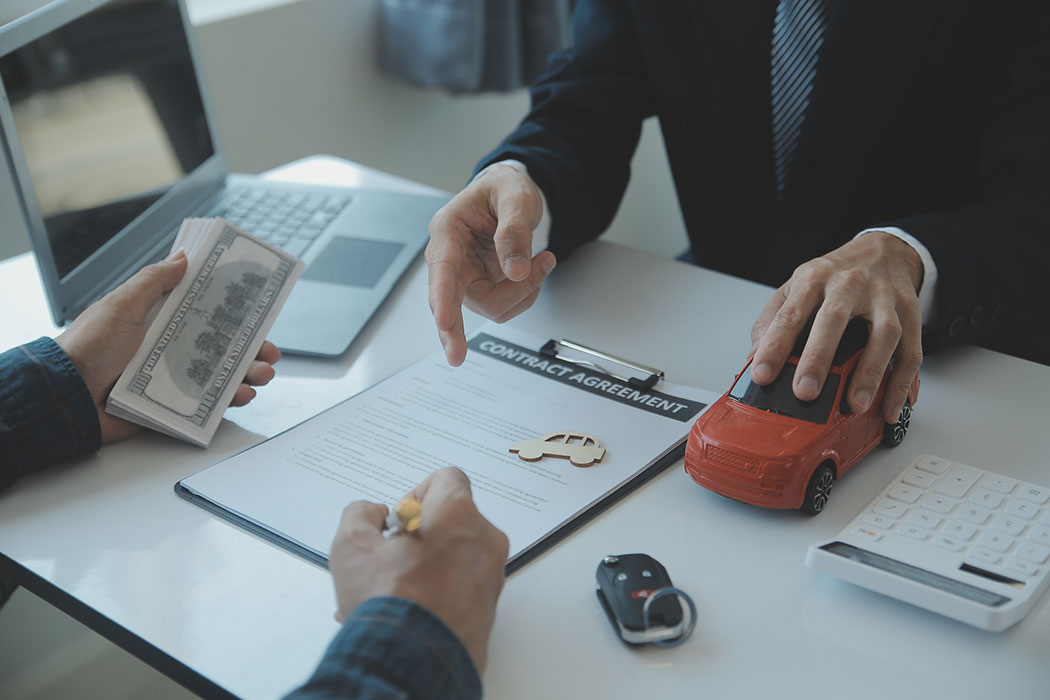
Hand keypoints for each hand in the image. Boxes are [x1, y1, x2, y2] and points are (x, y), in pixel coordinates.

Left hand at [55, 250, 280, 442]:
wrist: (64, 397)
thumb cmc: (87, 348)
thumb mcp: (120, 305)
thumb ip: (153, 281)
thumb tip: (183, 256)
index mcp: (161, 322)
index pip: (206, 313)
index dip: (235, 313)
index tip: (259, 310)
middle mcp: (170, 350)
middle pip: (222, 347)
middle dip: (252, 349)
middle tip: (270, 351)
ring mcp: (172, 380)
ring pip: (221, 377)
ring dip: (248, 375)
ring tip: (262, 375)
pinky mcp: (170, 408)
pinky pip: (206, 406)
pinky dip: (228, 401)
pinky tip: (241, 396)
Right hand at [329, 467, 508, 673]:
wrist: (413, 662)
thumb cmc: (389, 603)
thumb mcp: (352, 546)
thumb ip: (360, 515)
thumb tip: (372, 514)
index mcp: (458, 514)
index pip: (447, 478)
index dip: (417, 493)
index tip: (400, 519)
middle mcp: (484, 540)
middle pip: (453, 519)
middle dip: (421, 533)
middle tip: (392, 556)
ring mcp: (491, 576)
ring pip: (458, 555)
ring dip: (427, 564)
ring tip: (390, 590)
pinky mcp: (489, 608)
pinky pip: (463, 586)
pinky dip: (439, 590)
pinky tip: (406, 609)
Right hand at [426, 164, 557, 365]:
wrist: (510, 194)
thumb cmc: (504, 189)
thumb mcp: (514, 197)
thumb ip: (514, 231)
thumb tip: (515, 270)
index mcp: (448, 231)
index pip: (441, 269)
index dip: (442, 299)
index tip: (444, 322)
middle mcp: (451, 258)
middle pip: (451, 302)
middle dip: (455, 331)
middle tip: (456, 357)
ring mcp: (466, 277)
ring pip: (490, 306)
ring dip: (523, 292)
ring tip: (544, 261)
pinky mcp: (482, 287)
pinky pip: (505, 305)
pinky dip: (527, 293)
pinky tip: (535, 271)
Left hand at [749, 232, 923, 421]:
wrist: (882, 250)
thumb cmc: (835, 274)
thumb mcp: (797, 285)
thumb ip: (773, 320)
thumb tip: (753, 357)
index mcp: (814, 278)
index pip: (790, 314)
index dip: (773, 346)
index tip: (762, 375)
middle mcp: (849, 284)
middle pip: (833, 319)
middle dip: (818, 358)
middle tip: (805, 391)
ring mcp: (884, 297)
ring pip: (883, 334)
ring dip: (870, 373)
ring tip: (856, 404)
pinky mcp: (911, 312)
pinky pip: (912, 350)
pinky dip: (903, 382)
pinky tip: (890, 406)